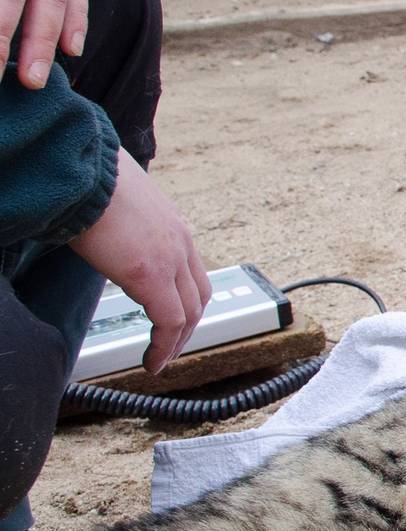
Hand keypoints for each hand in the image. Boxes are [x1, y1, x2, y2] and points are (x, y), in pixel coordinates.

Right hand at [68, 150, 207, 373]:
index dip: (187, 301)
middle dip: (188, 327)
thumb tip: (102, 235)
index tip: (174, 321)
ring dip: (177, 341)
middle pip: (198, 296)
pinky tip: (152, 360)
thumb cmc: (90, 181)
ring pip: (189, 312)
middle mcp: (181, 242)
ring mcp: (170, 258)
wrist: (82, 169)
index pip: (193, 273)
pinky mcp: (151, 275)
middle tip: (171, 347)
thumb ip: (122, 227)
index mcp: (173, 227)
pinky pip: (169, 321)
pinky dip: (164, 345)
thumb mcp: (118, 207)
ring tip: (161, 360)